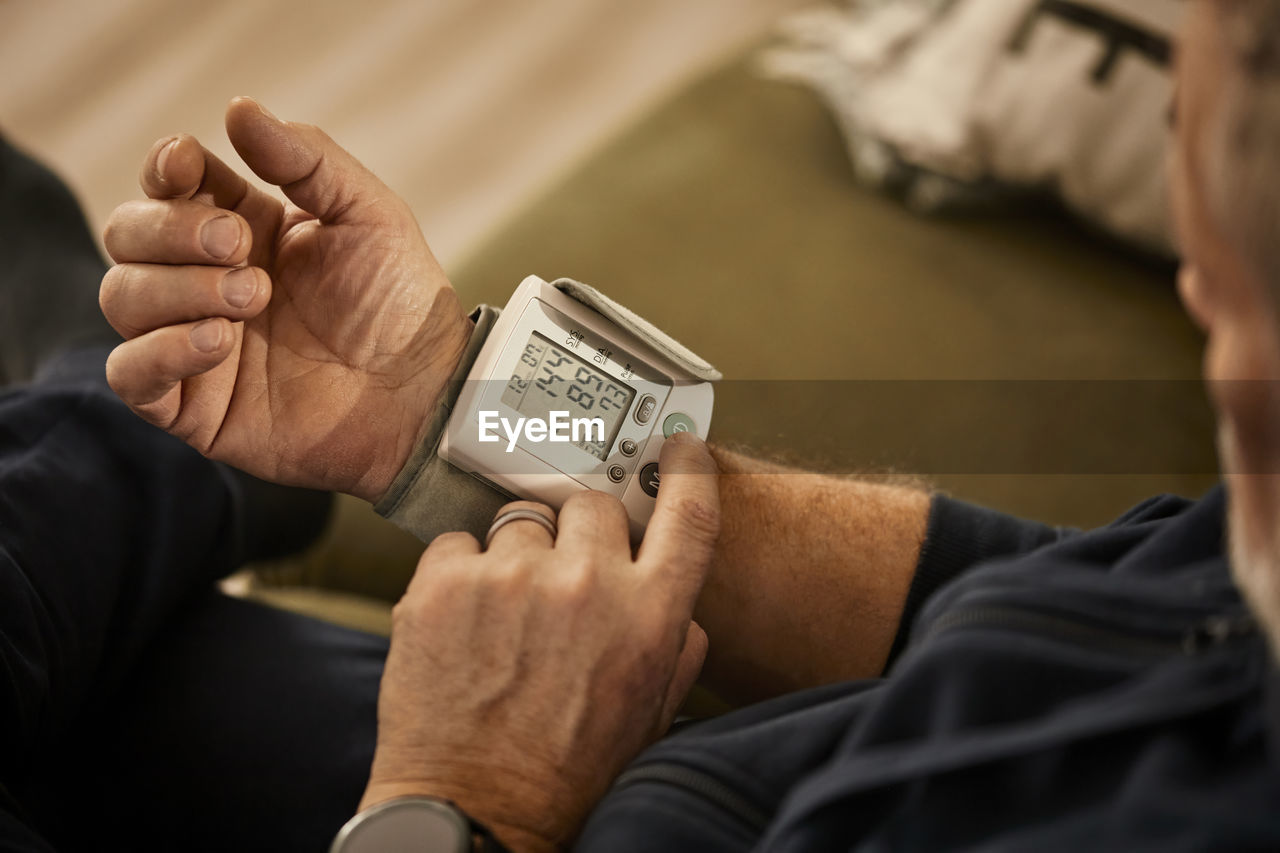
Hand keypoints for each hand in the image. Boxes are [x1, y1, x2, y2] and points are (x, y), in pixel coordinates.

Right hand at [99, 98, 471, 501]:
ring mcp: (193, 341)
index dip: (164, 168)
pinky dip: (160, 351)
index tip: (183, 163)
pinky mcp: (191, 405)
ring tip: (252, 299)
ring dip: (177, 288)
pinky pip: (128, 372)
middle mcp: (206, 280)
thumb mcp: (367, 212)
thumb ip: (304, 159)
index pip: (168, 183)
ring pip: (121, 296)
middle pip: (128, 233)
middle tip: (238, 246)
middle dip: (173, 231)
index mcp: (241, 227)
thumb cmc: (400, 302)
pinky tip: (219, 342)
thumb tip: (237, 108)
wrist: (421, 391)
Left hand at [361, 433, 720, 851]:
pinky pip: (458, 541)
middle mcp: (586, 585)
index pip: (689, 512)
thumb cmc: (565, 769)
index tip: (677, 447)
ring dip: (516, 557)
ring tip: (505, 619)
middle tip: (561, 580)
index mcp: (649, 615)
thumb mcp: (650, 709)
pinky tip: (465, 622)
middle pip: (591, 505)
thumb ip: (674, 640)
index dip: (687, 468)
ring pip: (520, 521)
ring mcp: (512, 578)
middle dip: (579, 533)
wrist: (474, 810)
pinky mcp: (444, 583)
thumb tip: (674, 589)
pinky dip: (460, 572)